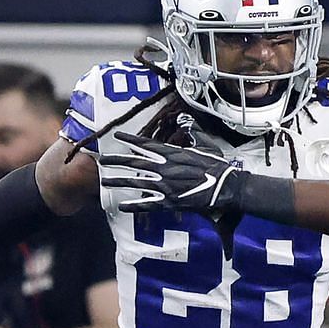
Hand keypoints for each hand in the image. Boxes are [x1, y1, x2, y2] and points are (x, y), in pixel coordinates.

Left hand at [97, 131, 243, 213]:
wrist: (226, 186)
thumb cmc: (217, 166)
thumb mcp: (205, 145)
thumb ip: (193, 133)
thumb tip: (186, 121)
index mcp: (173, 153)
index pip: (146, 144)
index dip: (129, 140)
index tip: (116, 136)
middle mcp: (165, 168)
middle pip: (135, 162)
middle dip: (117, 160)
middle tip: (102, 159)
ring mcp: (166, 185)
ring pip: (136, 182)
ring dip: (119, 181)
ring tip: (105, 181)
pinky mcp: (170, 201)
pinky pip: (148, 204)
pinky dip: (135, 205)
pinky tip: (122, 206)